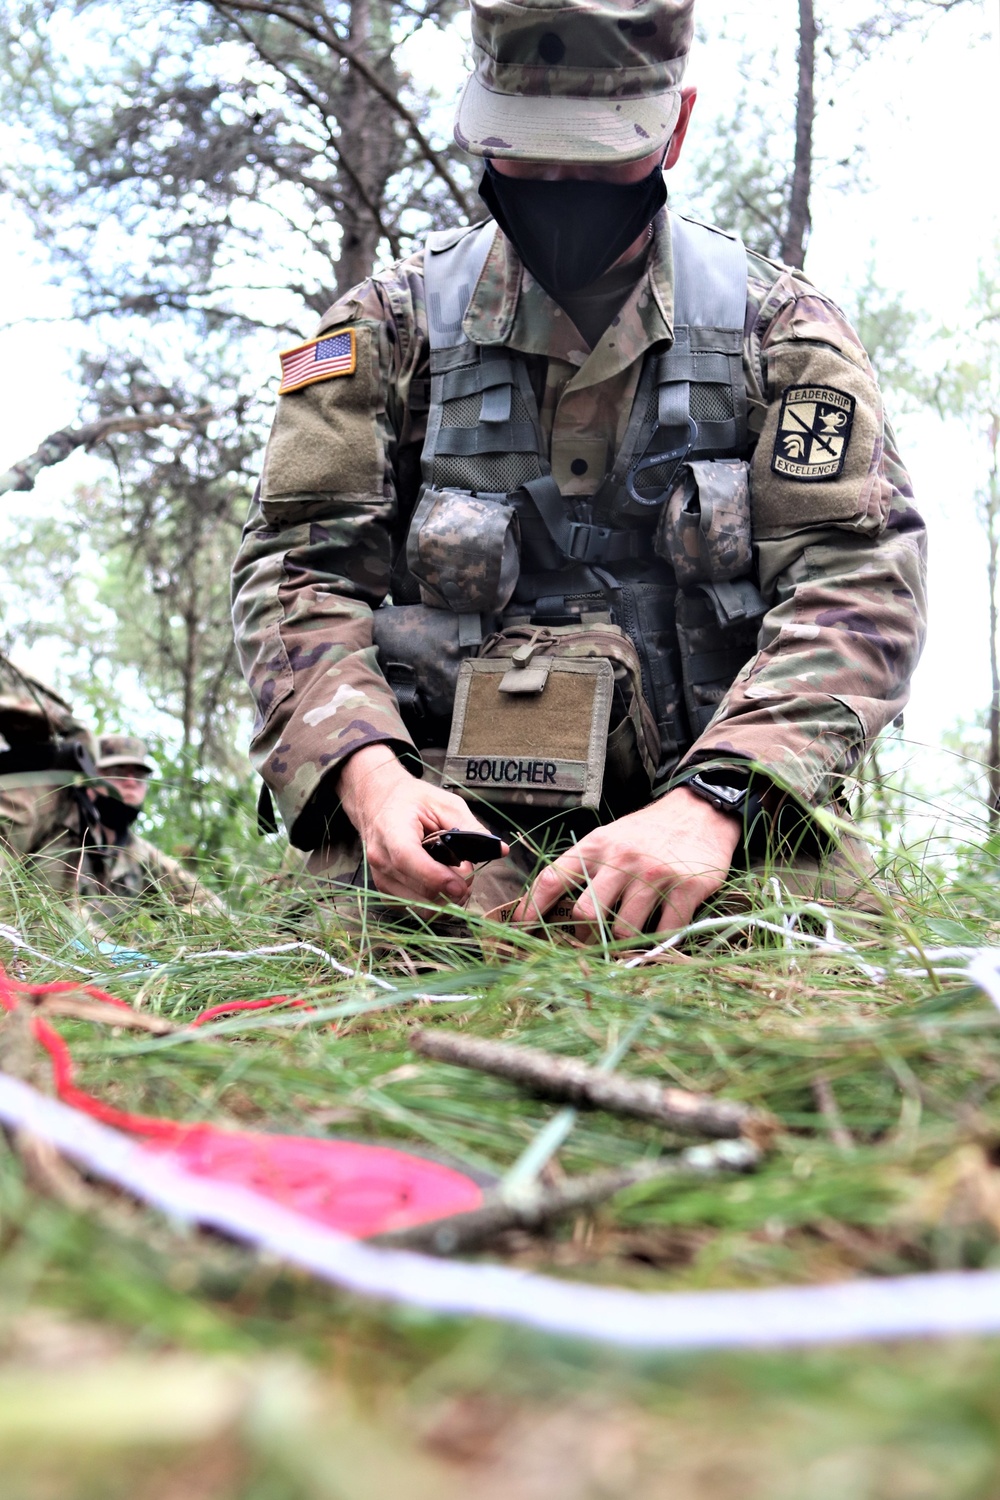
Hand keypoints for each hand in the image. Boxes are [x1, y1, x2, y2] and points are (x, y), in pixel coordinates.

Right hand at [336, 744, 506, 905]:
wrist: (377, 802)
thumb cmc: (411, 800)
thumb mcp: (444, 803)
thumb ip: (470, 827)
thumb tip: (500, 850)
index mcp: (391, 829)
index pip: (408, 860)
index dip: (436, 877)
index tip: (462, 886)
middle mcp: (380, 857)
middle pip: (417, 888)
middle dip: (450, 889)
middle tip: (468, 874)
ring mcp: (379, 876)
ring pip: (417, 904)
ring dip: (444, 899)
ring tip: (458, 880)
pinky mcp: (384, 889)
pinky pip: (412, 907)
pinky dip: (432, 902)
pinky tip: (442, 886)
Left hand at [513, 786, 740, 939]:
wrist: (700, 811)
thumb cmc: (647, 832)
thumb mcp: (610, 838)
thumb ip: (585, 867)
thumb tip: (552, 907)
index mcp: (597, 845)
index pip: (553, 879)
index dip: (532, 908)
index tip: (521, 930)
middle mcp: (622, 859)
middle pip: (586, 915)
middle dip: (583, 938)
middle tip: (588, 944)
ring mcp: (655, 875)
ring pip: (623, 931)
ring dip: (621, 944)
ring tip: (624, 942)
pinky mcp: (686, 888)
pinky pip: (663, 932)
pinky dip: (656, 942)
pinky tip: (655, 935)